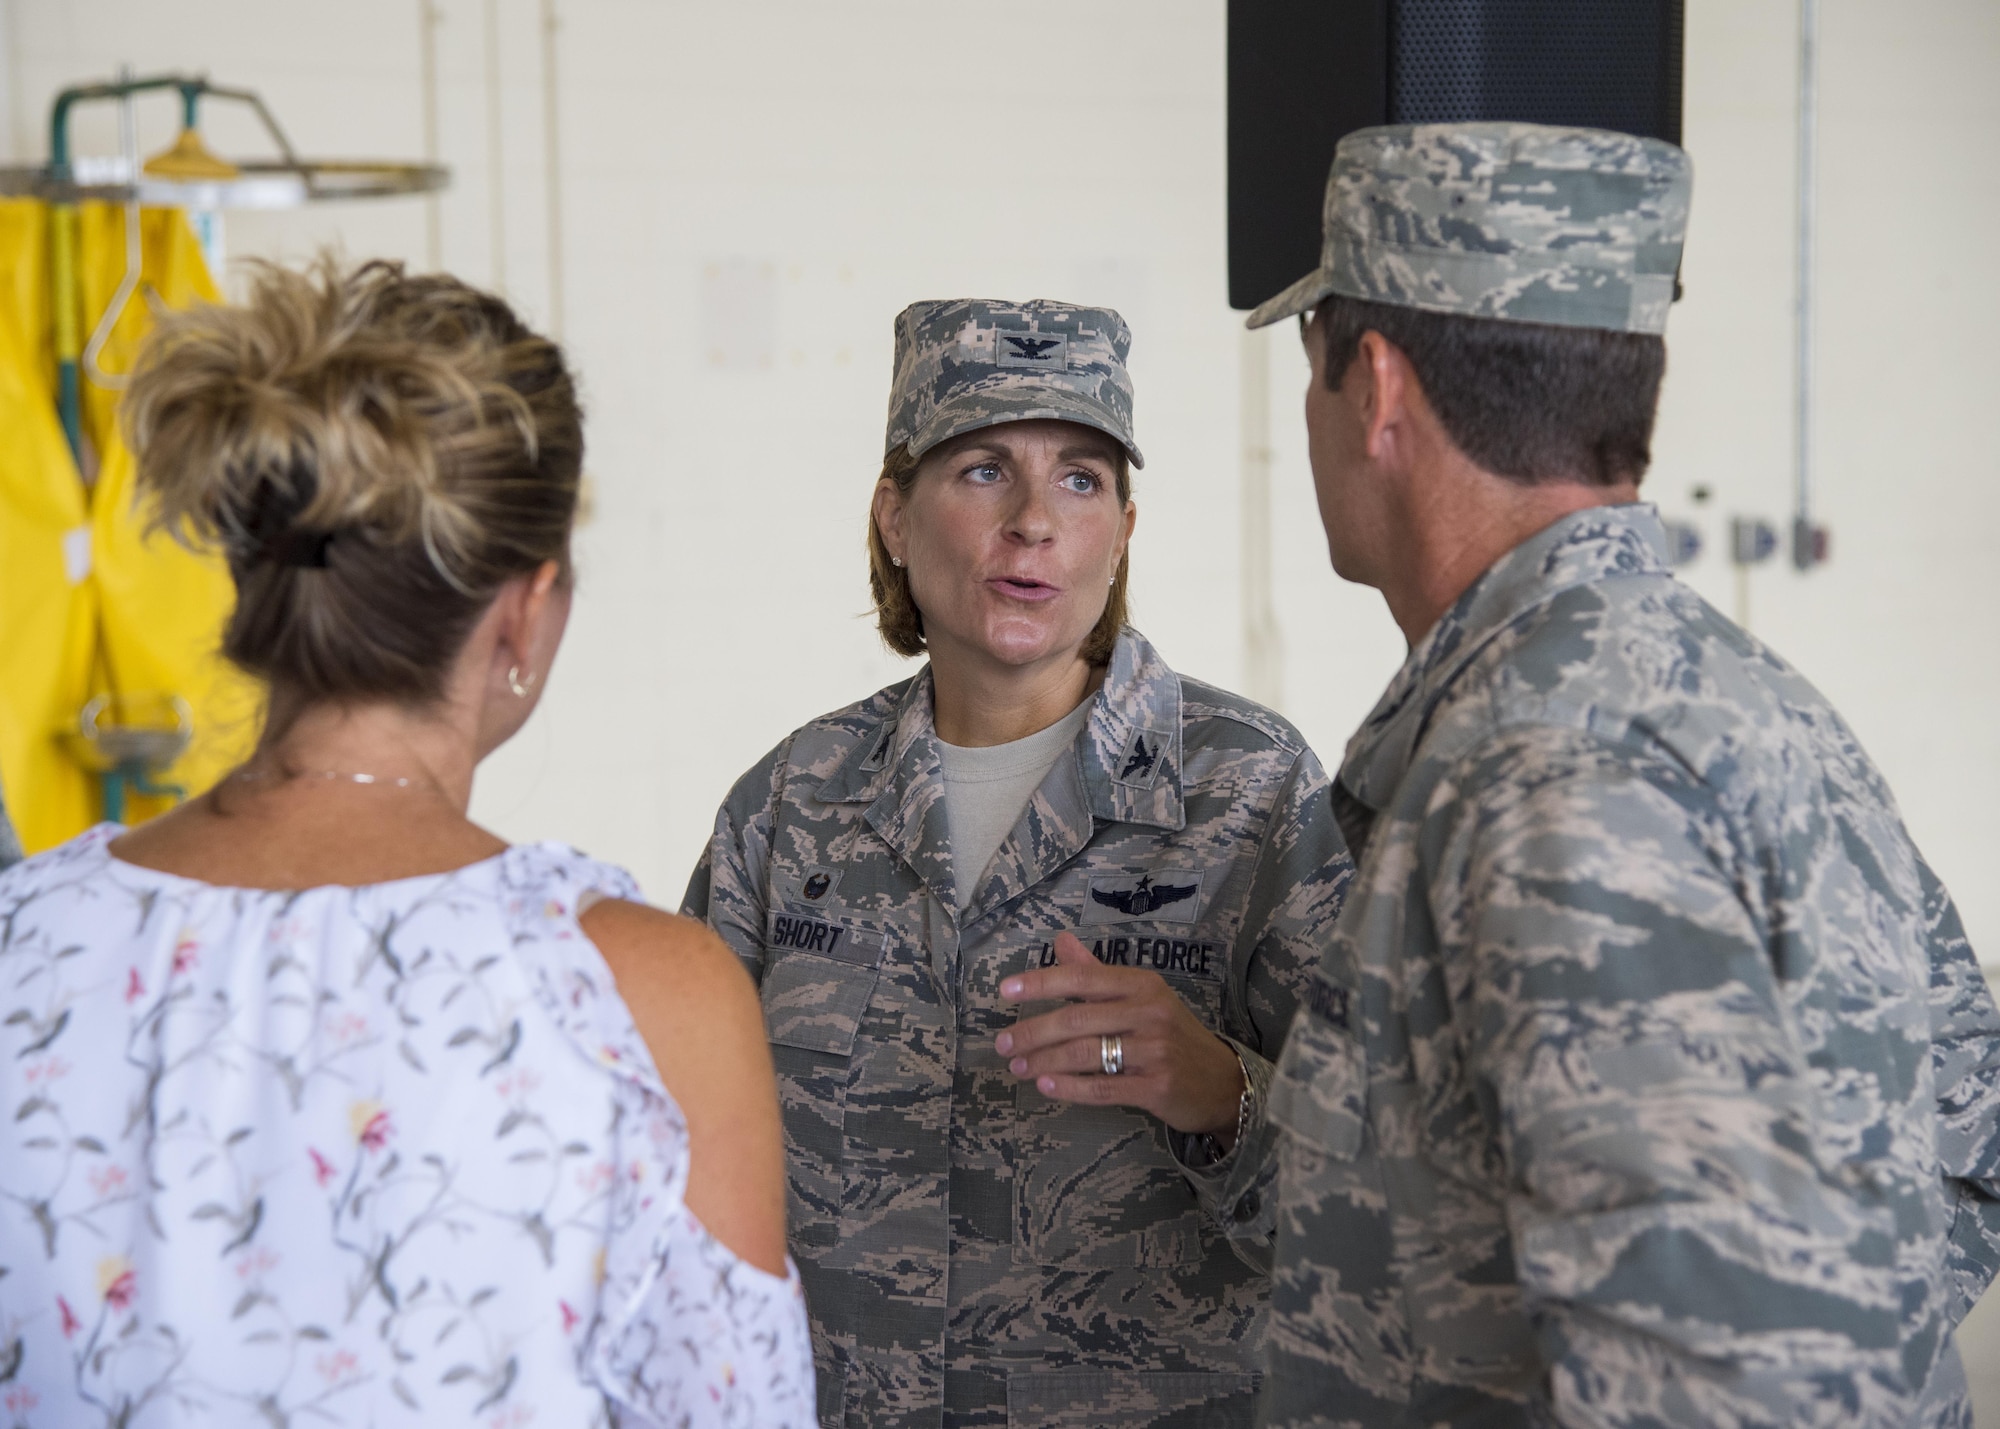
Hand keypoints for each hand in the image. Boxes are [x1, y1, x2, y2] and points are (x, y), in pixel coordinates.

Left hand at [996, 932, 1244, 1137]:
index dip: (1041, 983)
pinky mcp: (1157, 1087)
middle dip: (1033, 1032)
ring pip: (1086, 1054)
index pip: (1083, 979)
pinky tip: (1046, 1086)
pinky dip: (1070, 1088)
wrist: (1222, 1081)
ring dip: (1044, 1061)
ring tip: (1018, 1068)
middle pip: (1078, 1020)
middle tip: (1003, 1043)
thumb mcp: (1141, 997)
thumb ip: (1096, 973)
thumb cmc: (1172, 1035)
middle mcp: (1150, 1012)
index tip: (1005, 991)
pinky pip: (1103, 1087)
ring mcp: (1155, 1051)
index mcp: (1142, 985)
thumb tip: (1060, 940)